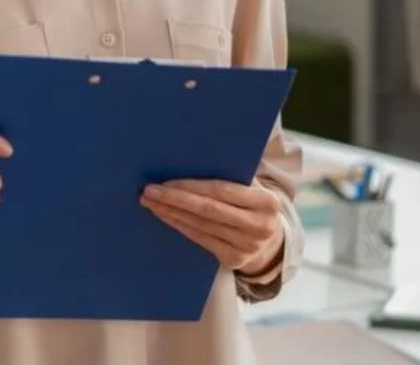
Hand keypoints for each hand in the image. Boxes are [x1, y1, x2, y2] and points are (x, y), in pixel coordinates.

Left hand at [140, 179, 283, 274]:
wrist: (270, 241)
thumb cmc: (251, 204)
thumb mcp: (251, 188)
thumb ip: (231, 175)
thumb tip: (188, 159)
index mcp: (267, 201)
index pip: (220, 191)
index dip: (190, 186)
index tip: (165, 181)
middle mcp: (260, 226)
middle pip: (208, 209)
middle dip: (174, 199)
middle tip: (148, 192)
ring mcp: (248, 246)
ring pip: (200, 225)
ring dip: (171, 212)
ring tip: (150, 202)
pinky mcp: (235, 260)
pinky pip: (200, 239)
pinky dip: (179, 225)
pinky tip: (165, 216)